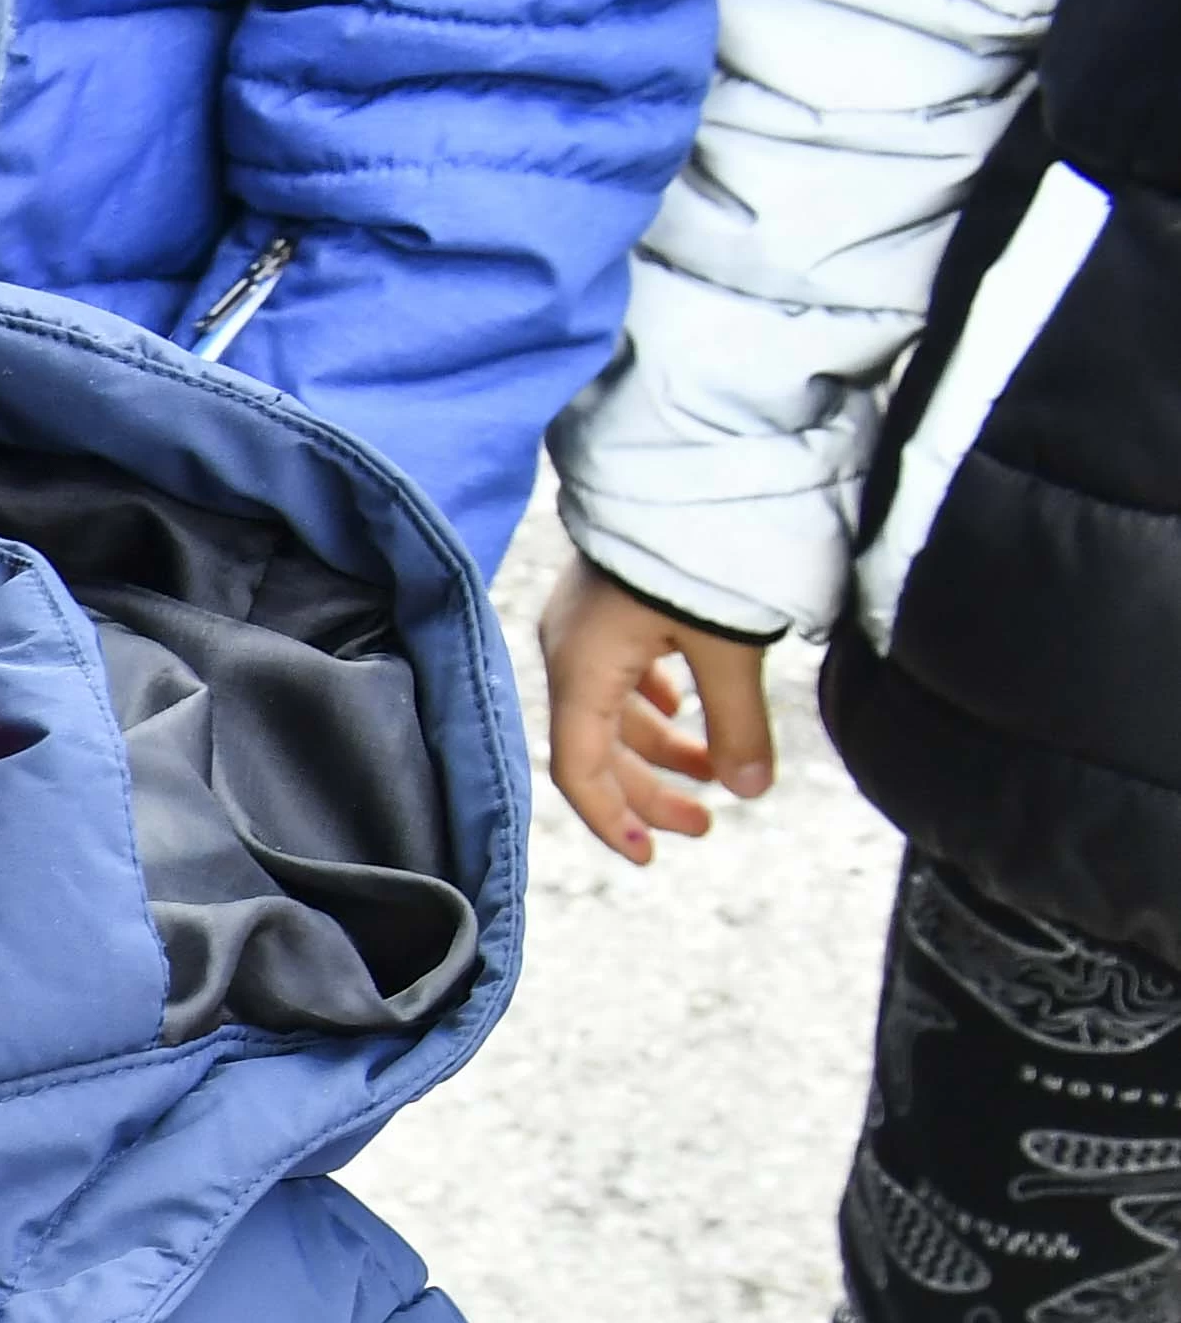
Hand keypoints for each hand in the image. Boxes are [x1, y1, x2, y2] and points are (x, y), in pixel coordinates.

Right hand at [539, 563, 776, 860]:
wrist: (691, 466)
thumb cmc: (699, 552)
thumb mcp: (730, 647)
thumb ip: (739, 725)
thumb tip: (751, 789)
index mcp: (582, 670)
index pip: (580, 771)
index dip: (614, 820)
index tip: (651, 856)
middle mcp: (570, 652)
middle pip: (599, 748)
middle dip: (652, 790)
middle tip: (707, 822)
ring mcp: (585, 626)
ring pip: (614, 712)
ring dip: (664, 748)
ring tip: (716, 768)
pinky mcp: (607, 604)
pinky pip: (621, 674)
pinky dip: (655, 705)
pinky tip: (682, 707)